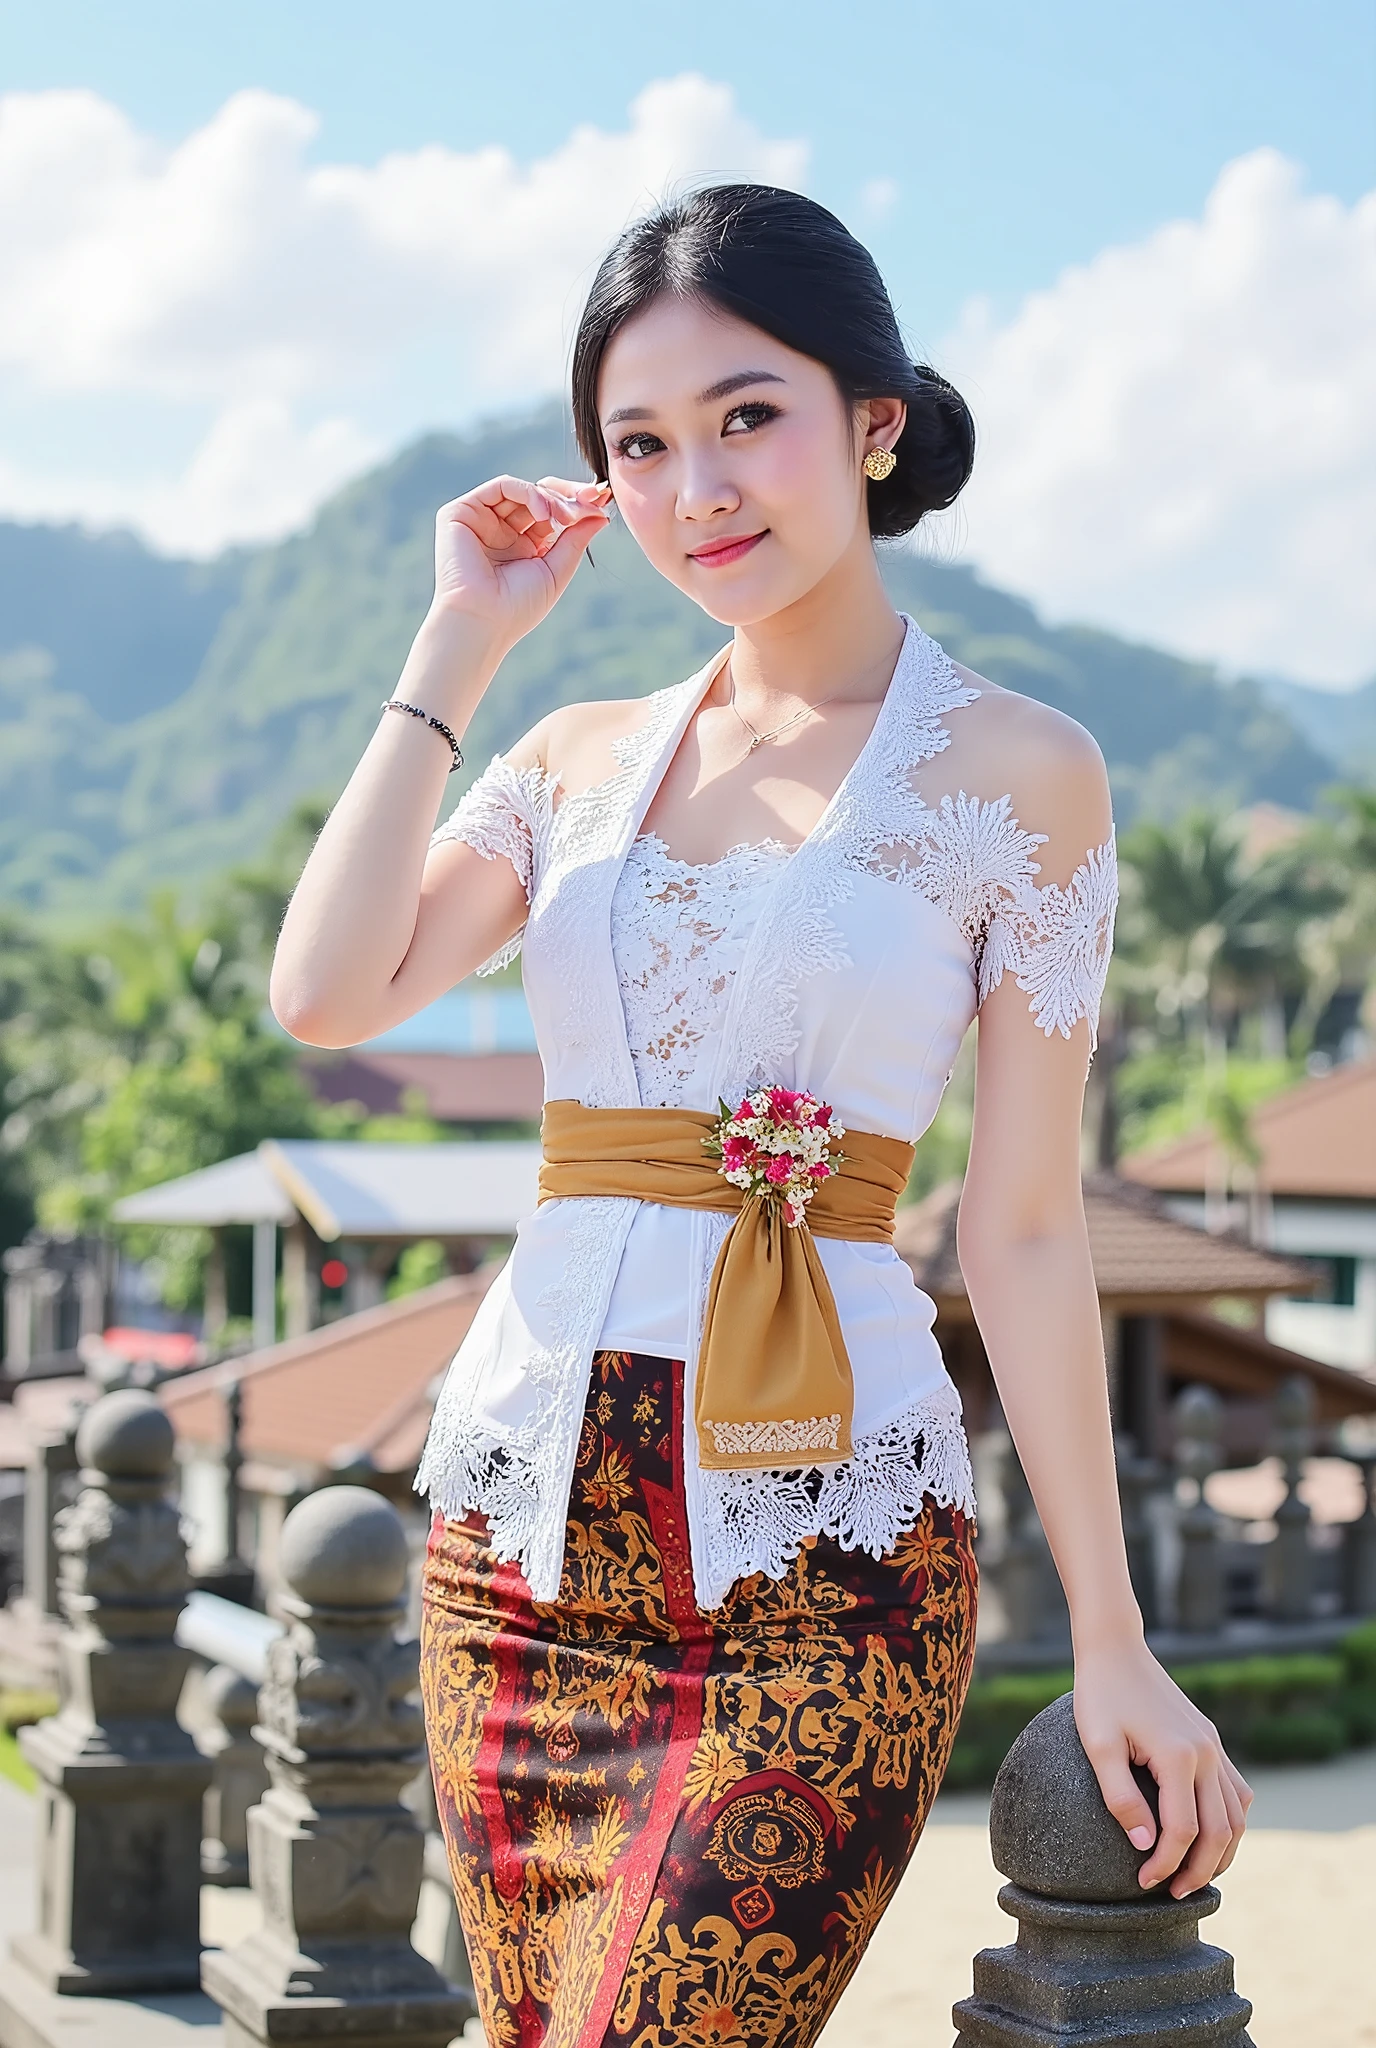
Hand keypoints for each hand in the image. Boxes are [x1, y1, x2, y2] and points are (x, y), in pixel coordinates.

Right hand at [430, 473, 611, 653]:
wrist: (483, 621)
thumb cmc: (517, 608)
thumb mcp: (556, 570)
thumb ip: (576, 540)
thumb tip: (601, 514)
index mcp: (522, 544)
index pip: (550, 512)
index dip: (576, 503)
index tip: (603, 500)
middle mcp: (501, 529)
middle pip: (538, 494)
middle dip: (569, 494)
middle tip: (593, 499)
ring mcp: (481, 519)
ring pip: (523, 488)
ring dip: (551, 497)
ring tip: (566, 517)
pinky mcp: (462, 513)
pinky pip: (502, 486)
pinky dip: (528, 492)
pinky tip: (544, 514)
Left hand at [1073, 1640, 1252, 1897]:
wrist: (1116, 1650)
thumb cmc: (1099, 1696)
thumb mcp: (1098, 1745)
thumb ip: (1120, 1797)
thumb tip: (1143, 1845)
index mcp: (1178, 1756)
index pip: (1183, 1831)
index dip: (1165, 1864)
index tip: (1142, 1882)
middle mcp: (1206, 1753)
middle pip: (1219, 1832)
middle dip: (1199, 1871)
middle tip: (1171, 1894)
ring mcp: (1213, 1746)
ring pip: (1237, 1816)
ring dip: (1221, 1853)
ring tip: (1193, 1876)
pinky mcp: (1211, 1740)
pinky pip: (1236, 1792)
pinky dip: (1230, 1822)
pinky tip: (1208, 1836)